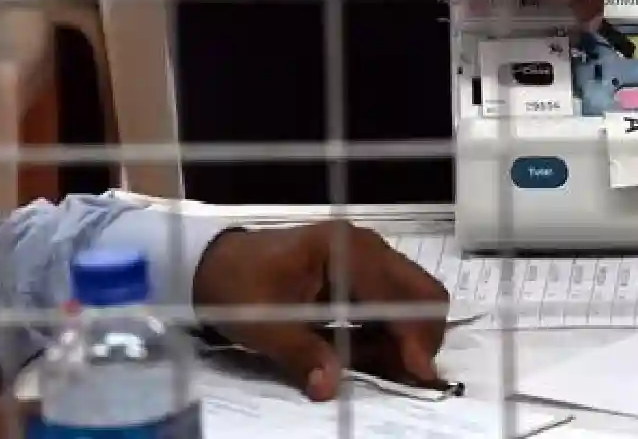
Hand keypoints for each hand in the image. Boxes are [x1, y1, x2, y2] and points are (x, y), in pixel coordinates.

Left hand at [193, 221, 449, 401]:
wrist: (216, 264)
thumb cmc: (239, 286)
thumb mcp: (263, 325)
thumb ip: (302, 354)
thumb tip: (330, 388)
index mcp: (346, 250)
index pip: (399, 295)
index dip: (413, 336)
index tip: (417, 375)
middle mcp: (367, 248)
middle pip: (421, 292)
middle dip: (421, 337)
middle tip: (408, 375)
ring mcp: (368, 258)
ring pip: (413, 299)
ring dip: (408, 337)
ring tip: (388, 370)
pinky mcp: (362, 274)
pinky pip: (393, 304)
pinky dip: (393, 332)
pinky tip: (374, 356)